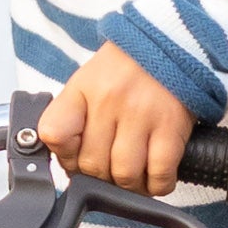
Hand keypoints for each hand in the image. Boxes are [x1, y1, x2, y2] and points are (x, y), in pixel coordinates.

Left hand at [38, 42, 199, 198]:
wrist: (171, 42)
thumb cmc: (127, 68)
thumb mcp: (88, 81)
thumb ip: (73, 117)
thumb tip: (68, 161)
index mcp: (83, 89)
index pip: (55, 134)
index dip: (64, 157)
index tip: (75, 158)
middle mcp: (110, 101)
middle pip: (92, 165)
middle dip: (100, 177)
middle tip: (110, 168)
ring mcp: (142, 115)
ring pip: (124, 176)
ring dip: (129, 185)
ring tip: (133, 176)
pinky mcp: (172, 127)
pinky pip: (159, 174)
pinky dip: (156, 185)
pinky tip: (155, 176)